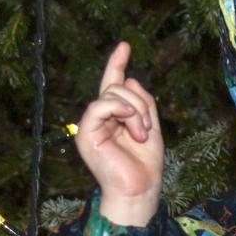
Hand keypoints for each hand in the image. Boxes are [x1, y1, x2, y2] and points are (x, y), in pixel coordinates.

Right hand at [77, 41, 163, 226]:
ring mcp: (91, 125)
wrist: (139, 190)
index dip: (117, 64)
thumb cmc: (145, 164)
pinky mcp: (85, 133)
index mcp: (114, 117)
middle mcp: (100, 118)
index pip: (113, 84)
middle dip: (139, 102)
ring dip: (135, 110)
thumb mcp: (150, 126)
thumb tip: (129, 78)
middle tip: (146, 128)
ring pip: (112, 92)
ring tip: (141, 134)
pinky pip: (100, 105)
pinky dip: (120, 110)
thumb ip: (142, 103)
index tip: (125, 45)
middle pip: (117, 86)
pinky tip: (131, 126)